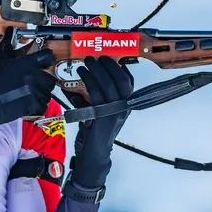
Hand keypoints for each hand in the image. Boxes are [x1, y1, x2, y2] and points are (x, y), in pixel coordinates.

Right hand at [0, 28, 55, 132]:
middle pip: (50, 78)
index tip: (46, 61)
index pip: (48, 57)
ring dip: (41, 93)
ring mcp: (37, 92)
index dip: (47, 58)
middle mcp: (35, 77)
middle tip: (35, 82)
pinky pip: (43, 105)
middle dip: (44, 80)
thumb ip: (7, 46)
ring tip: (30, 93)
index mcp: (28, 64)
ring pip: (48, 93)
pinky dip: (38, 106)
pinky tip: (29, 103)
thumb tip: (9, 33)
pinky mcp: (35, 105)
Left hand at [66, 56, 133, 190]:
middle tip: (96, 57)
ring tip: (86, 63)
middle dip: (108, 65)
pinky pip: (96, 93)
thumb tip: (81, 82)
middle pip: (120, 80)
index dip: (121, 69)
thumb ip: (93, 98)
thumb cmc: (95, 134)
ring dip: (96, 70)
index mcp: (125, 106)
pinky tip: (82, 74)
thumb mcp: (99, 112)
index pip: (129, 83)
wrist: (94, 155)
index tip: (111, 59)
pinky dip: (88, 81)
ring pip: (107, 84)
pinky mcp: (102, 116)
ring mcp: (114, 112)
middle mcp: (123, 108)